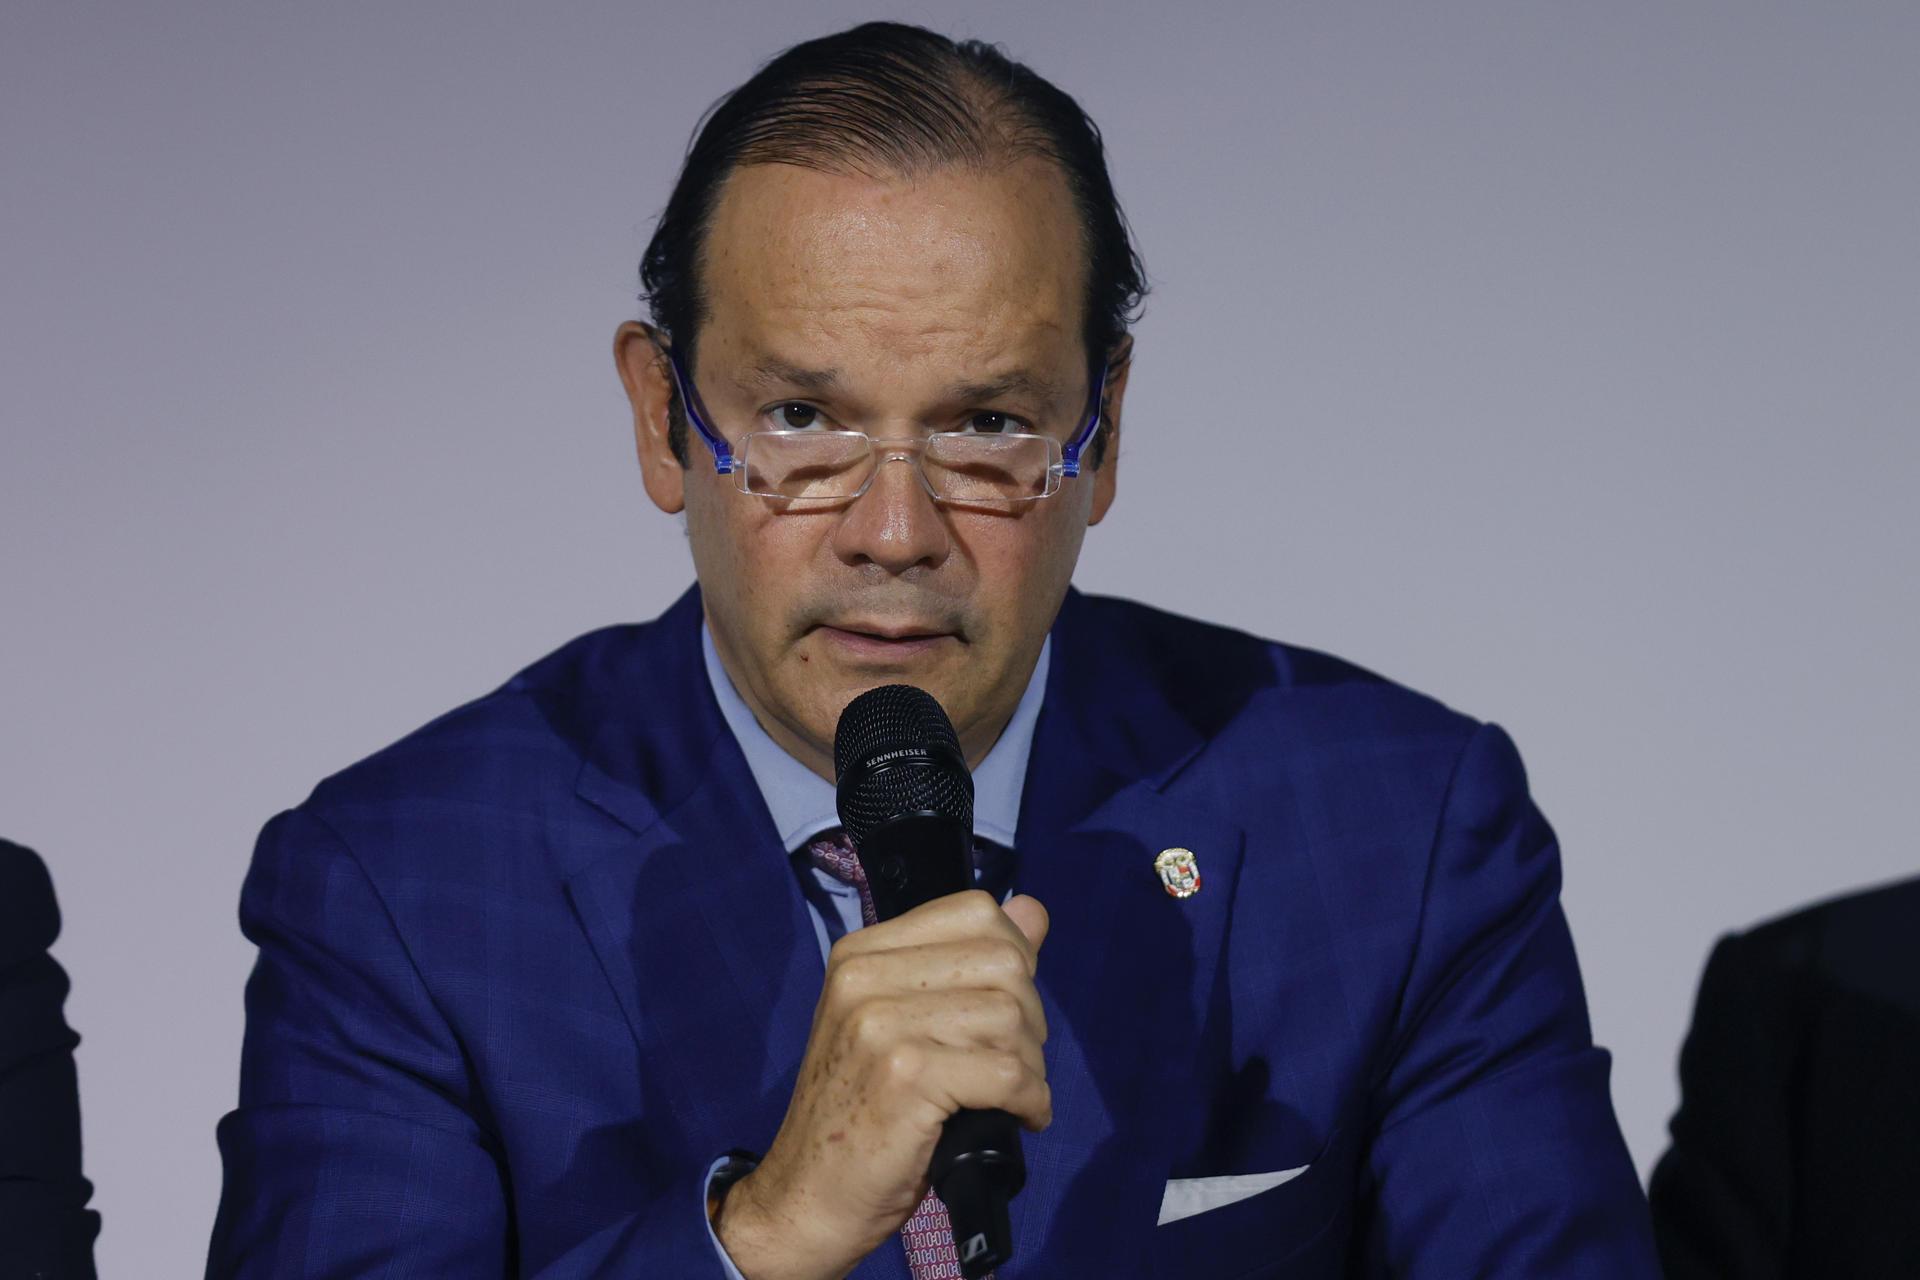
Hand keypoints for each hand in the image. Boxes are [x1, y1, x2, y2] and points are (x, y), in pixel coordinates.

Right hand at [715, 890, 1050, 1279]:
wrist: (805, 1198)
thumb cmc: (862, 1116)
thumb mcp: (904, 1025)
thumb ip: (965, 966)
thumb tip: (1034, 910)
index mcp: (861, 954)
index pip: (975, 910)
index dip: (1015, 958)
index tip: (1007, 1011)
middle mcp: (864, 975)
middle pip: (1004, 961)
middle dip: (1030, 1018)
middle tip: (1011, 1066)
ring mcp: (880, 1022)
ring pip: (1010, 1016)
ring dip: (1030, 1066)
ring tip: (1008, 1098)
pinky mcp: (905, 1074)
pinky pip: (1008, 1071)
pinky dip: (1030, 1101)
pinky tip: (1017, 1119)